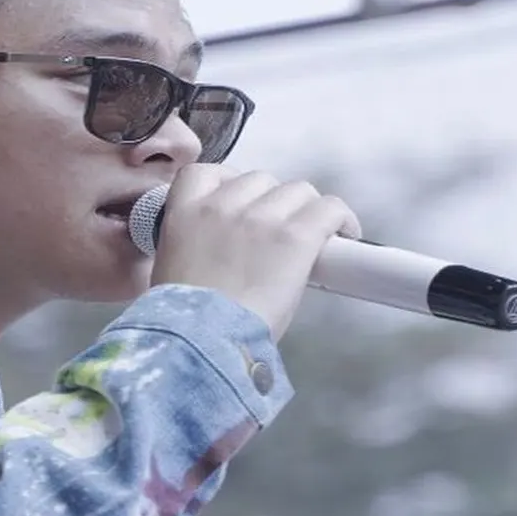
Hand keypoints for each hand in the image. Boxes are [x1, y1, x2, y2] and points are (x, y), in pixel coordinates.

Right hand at [149, 165, 361, 339]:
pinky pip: (329, 209)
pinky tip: (346, 234)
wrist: (201, 342)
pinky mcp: (295, 236)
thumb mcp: (171, 270)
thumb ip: (194, 246)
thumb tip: (220, 253)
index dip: (229, 184)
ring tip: (312, 238)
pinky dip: (341, 219)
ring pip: (297, 191)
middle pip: (260, 180)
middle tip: (278, 234)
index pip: (206, 173)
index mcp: (183, 213)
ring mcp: (259, 218)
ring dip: (305, 211)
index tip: (241, 202)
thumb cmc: (185, 323)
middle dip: (271, 203)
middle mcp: (221, 206)